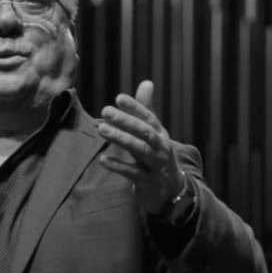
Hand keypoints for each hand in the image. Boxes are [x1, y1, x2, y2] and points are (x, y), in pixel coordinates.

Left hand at [96, 80, 185, 214]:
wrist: (169, 190)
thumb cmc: (156, 155)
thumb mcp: (153, 133)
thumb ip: (146, 109)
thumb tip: (146, 82)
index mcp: (161, 134)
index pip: (149, 118)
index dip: (135, 107)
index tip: (119, 98)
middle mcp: (161, 148)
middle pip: (145, 132)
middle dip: (126, 121)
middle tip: (105, 111)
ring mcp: (156, 166)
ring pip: (141, 150)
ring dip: (121, 139)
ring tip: (101, 129)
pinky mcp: (148, 183)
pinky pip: (133, 173)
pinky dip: (118, 166)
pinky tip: (102, 160)